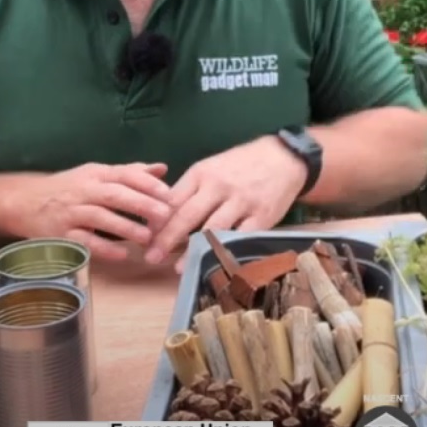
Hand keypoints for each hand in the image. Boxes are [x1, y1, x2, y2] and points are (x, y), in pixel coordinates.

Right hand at [13, 162, 174, 261]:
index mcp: (95, 174)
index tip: (169, 195)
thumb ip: (129, 173)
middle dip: (141, 204)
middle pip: (114, 194)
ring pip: (100, 218)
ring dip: (125, 227)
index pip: (123, 174)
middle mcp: (83, 190)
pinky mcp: (61, 234)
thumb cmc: (67, 188)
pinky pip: (84, 241)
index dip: (146, 184)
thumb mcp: (96, 175)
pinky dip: (103, 248)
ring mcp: (71, 212)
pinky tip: (122, 254)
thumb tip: (162, 168)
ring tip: (148, 238)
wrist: (23, 202)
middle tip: (165, 216)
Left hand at [144, 136, 307, 269]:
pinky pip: (239, 238)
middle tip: (151, 257)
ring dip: (192, 251)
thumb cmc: (240, 165)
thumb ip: (189, 190)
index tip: (143, 237)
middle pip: (187, 215)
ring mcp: (241, 202)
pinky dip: (225, 253)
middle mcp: (218, 186)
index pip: (172, 199)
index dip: (157, 220)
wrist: (283, 158)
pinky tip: (214, 265)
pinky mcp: (261, 217)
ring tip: (177, 268)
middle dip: (166, 239)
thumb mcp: (211, 168)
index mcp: (201, 173)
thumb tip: (161, 218)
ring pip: (211, 230)